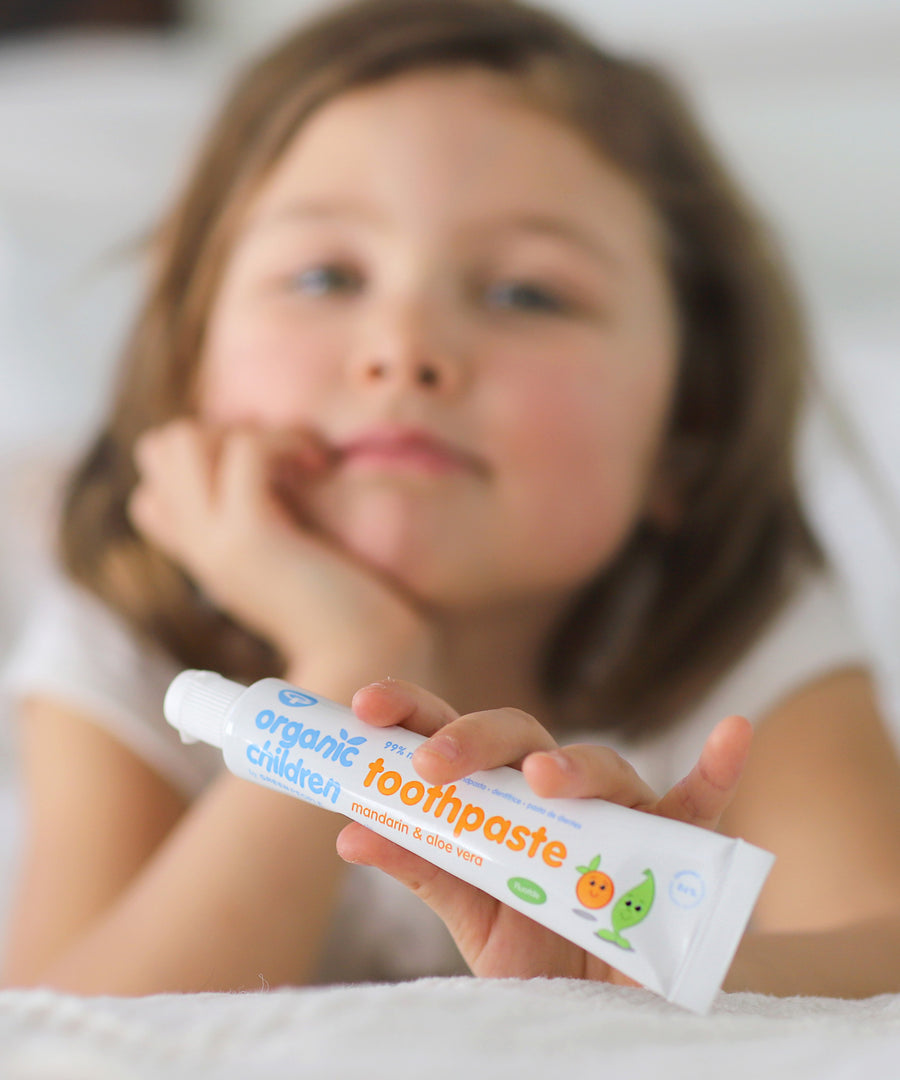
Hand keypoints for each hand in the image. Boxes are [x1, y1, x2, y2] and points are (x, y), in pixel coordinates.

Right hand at [127, 420, 434, 693]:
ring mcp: (216, 542)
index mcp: (205, 555)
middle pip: (158, 448)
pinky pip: (242, 450)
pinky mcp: (250, 537)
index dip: (203, 463)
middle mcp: (199, 547)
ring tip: (301, 458)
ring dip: (250, 430)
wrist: (368, 659)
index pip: (151, 491)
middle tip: (284, 457)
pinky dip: (283, 440)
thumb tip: (282, 481)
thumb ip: (272, 527)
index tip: (267, 474)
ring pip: (181, 440)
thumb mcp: (293, 561)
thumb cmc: (347, 609)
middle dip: (222, 428)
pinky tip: (319, 465)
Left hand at [337, 679, 752, 982]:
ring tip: (543, 782)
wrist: (602, 1010)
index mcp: (498, 796)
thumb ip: (422, 868)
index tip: (365, 707)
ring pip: (600, 766)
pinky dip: (719, 768)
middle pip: (519, 736)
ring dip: (574, 765)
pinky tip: (732, 733)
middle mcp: (556, 792)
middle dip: (474, 738)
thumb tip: (350, 830)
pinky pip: (704, 804)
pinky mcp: (675, 850)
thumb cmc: (534, 946)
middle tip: (433, 765)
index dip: (412, 710)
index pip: (454, 735)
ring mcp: (616, 815)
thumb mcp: (470, 911)